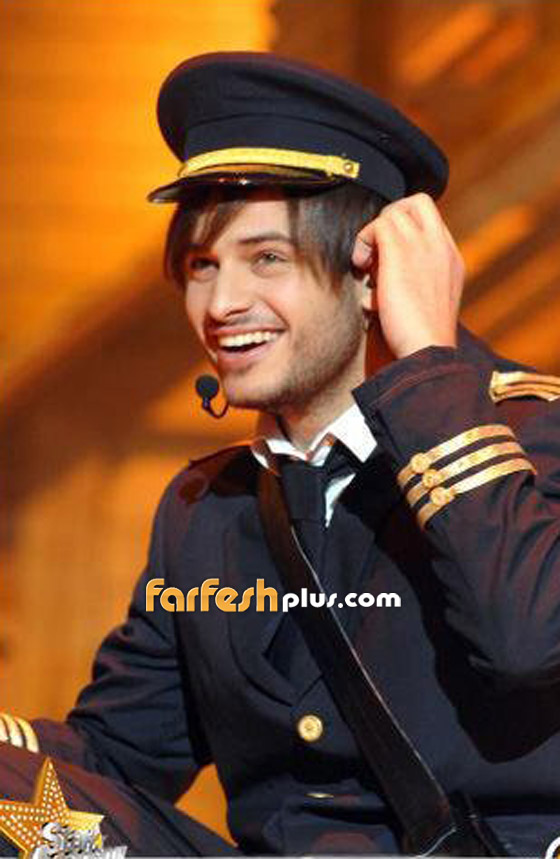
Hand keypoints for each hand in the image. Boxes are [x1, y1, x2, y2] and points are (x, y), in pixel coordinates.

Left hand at [352, 193, 464, 358]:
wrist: (428, 351)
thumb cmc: (420, 340)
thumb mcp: (423, 305)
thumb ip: (412, 284)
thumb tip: (378, 279)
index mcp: (451, 260)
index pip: (429, 223)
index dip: (404, 234)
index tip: (388, 260)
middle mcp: (441, 246)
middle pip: (417, 203)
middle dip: (390, 219)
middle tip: (377, 251)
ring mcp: (424, 245)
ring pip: (394, 212)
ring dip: (374, 236)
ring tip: (367, 267)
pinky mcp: (401, 252)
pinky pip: (378, 224)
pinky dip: (363, 241)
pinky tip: (360, 267)